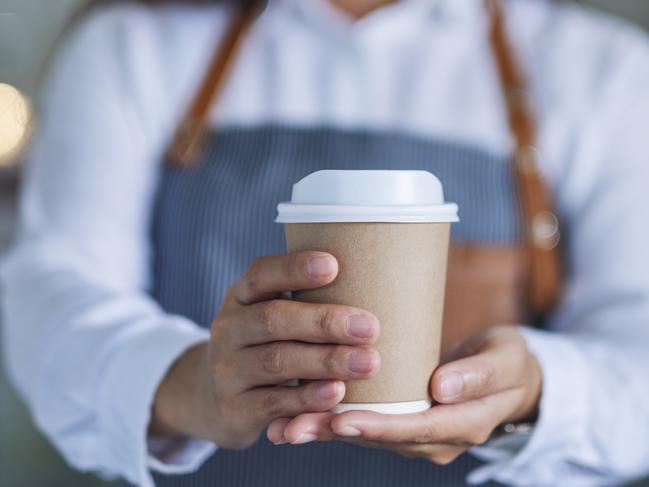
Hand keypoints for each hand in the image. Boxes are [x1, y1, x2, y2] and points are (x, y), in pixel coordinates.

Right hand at [150, 251, 380, 448]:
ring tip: (368, 362)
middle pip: (273, 320)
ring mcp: (227, 370)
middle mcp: (229, 329)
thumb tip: (372, 279)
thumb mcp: (269, 315)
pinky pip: (274, 403)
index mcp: (241, 296)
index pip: (261, 274)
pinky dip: (308, 398)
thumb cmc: (263, 345)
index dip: (294, 269)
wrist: (214, 398)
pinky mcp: (234, 409)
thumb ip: (305, 300)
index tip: (333, 265)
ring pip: (277, 361)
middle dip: (324, 322)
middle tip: (370, 327)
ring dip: (326, 361)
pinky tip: (337, 393)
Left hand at [267, 326, 540, 463]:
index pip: (415, 429)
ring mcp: (418, 435)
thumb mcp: (505, 359)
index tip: (342, 420)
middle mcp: (436, 439)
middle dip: (336, 433)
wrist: (509, 375)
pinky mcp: (403, 422)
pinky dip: (333, 421)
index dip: (378, 426)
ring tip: (283, 427)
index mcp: (463, 424)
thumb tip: (441, 389)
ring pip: (367, 436)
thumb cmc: (507, 360)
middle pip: (381, 438)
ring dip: (325, 431)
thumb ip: (478, 374)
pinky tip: (299, 416)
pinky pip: (367, 425)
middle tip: (293, 427)